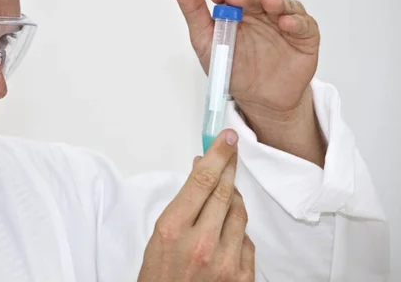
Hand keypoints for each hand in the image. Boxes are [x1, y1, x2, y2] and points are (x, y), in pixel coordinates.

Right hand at [138, 130, 254, 281]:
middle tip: (232, 151)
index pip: (201, 181)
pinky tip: (225, 232)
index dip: (217, 155)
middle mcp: (200, 244)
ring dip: (233, 199)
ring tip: (223, 196)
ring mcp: (224, 262)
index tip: (226, 140)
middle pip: (224, 191)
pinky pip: (247, 239)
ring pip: (239, 213)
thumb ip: (183, 205)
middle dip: (229, 167)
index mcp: (172, 230)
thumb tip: (202, 173)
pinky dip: (238, 230)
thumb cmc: (160, 278)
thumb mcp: (160, 237)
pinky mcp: (240, 277)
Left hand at [169, 0, 325, 164]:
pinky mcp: (304, 35)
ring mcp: (283, 20)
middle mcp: (261, 10)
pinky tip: (286, 23)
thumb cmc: (232, 69)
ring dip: (274, 0)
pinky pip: (303, 23)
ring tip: (267, 3)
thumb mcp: (205, 41)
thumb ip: (192, 9)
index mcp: (237, 9)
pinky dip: (296, 21)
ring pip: (281, 2)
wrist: (259, 100)